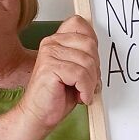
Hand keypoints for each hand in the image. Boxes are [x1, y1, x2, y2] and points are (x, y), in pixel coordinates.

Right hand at [19, 15, 100, 132]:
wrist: (38, 115)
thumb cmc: (57, 96)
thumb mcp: (76, 71)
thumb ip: (85, 57)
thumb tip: (99, 52)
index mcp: (57, 40)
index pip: (79, 24)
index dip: (92, 42)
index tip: (91, 62)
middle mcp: (51, 43)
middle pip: (89, 44)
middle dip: (95, 68)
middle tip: (88, 83)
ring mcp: (49, 54)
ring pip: (87, 62)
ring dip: (91, 82)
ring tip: (83, 91)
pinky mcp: (50, 67)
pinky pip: (80, 74)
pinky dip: (86, 89)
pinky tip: (80, 97)